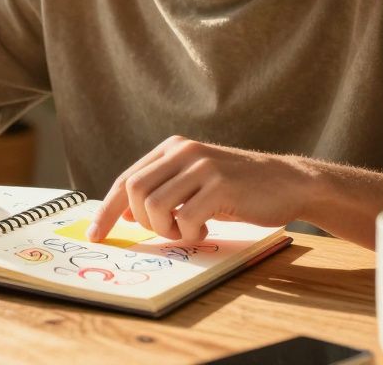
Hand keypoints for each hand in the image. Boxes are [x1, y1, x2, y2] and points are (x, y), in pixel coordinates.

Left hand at [87, 136, 313, 243]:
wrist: (286, 182)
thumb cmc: (238, 188)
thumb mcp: (194, 182)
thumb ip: (161, 190)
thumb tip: (124, 214)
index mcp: (172, 147)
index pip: (125, 179)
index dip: (106, 210)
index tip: (95, 234)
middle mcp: (183, 151)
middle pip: (133, 191)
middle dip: (142, 221)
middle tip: (165, 231)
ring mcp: (202, 166)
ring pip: (154, 206)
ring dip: (166, 229)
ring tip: (188, 229)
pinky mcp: (220, 185)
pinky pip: (184, 219)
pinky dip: (189, 234)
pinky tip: (205, 229)